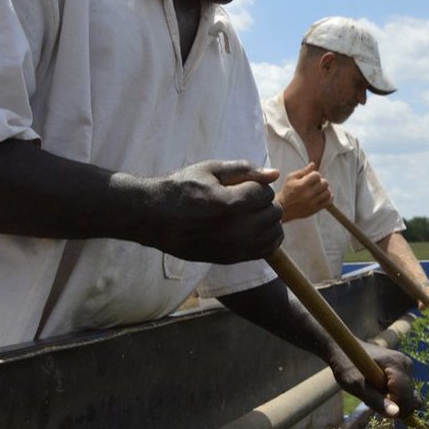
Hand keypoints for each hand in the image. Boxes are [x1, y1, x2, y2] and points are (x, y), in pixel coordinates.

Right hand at [146, 160, 282, 263]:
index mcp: (230, 204)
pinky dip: (265, 238)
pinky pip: (264, 251)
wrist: (154, 218)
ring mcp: (234, 247)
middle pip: (274, 213)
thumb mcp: (210, 170)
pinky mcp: (230, 258)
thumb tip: (274, 173)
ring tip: (249, 214)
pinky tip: (253, 229)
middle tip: (245, 198)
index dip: (257, 185)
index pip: (266, 193)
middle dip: (264, 202)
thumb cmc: (180, 189)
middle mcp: (236, 229)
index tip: (242, 185)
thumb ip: (244, 169)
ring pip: (274, 233)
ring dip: (267, 221)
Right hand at [275, 162, 332, 221]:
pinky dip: (329, 197)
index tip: (311, 177)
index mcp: (301, 185)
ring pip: (328, 192)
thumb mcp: (291, 178)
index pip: (317, 175)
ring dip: (325, 189)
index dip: (315, 174)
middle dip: (321, 181)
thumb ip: (303, 171)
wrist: (283, 209)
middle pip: (324, 183)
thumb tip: (313, 164)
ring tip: (320, 189)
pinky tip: (323, 195)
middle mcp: (308, 194)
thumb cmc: (287, 191)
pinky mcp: (315, 209)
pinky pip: (328, 202)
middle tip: (316, 183)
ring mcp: (312, 202)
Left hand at [326, 340, 423, 419]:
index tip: (375, 408)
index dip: (395, 409)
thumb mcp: (356, 385)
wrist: (343, 347)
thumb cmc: (346, 365)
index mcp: (396, 364)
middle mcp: (405, 363)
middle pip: (411, 397)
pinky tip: (377, 389)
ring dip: (392, 401)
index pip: (407, 396)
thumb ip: (376, 400)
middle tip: (371, 400)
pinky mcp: (404, 369)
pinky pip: (406, 390)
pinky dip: (393, 395)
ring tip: (372, 393)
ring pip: (409, 396)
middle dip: (394, 405)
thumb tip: (396, 414)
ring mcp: (406, 365)